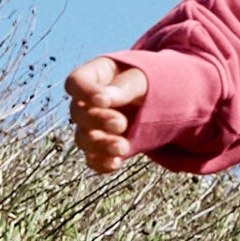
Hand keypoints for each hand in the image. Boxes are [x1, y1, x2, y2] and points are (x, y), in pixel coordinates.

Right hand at [64, 56, 148, 172]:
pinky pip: (94, 159)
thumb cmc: (150, 84)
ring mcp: (93, 127)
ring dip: (101, 145)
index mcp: (94, 77)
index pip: (76, 83)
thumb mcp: (143, 78)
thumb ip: (126, 85)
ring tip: (123, 147)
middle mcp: (87, 102)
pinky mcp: (103, 148)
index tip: (103, 101)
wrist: (164, 104)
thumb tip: (107, 97)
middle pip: (78, 113)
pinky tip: (115, 163)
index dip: (84, 92)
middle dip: (97, 121)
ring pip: (83, 139)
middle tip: (121, 124)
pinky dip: (102, 163)